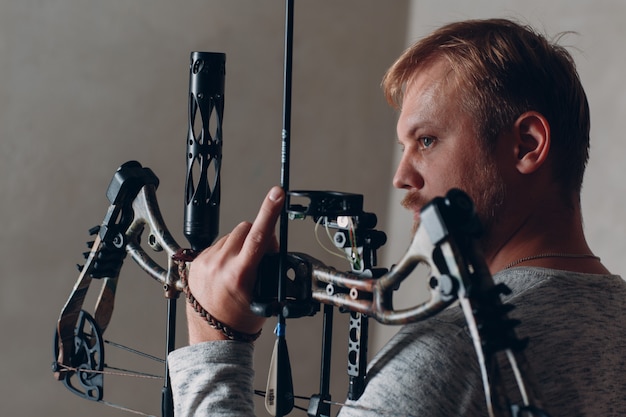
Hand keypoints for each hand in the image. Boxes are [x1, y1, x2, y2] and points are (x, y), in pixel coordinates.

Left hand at [186, 186, 284, 343]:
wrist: (212, 338)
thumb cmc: (239, 322)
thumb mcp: (263, 296)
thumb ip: (267, 269)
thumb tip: (271, 248)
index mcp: (240, 274)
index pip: (260, 236)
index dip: (270, 211)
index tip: (277, 194)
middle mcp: (220, 265)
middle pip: (247, 229)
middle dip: (259, 236)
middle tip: (262, 257)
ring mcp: (206, 262)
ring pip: (232, 235)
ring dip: (242, 244)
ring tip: (242, 268)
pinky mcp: (197, 262)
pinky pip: (217, 245)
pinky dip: (227, 251)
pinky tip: (228, 270)